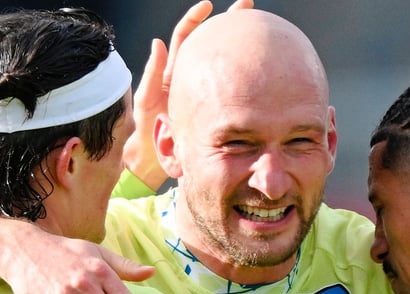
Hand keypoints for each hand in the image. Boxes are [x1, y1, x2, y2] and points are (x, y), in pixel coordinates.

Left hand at [124, 0, 253, 188]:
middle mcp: (191, 79)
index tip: (209, 5)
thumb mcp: (146, 101)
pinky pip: (232, 91)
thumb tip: (158, 42)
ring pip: (225, 64)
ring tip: (261, 32)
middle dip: (227, 21)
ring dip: (240, 46)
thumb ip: (152, 74)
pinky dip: (245, 78)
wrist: (155, 161)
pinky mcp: (215, 109)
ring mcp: (205, 94)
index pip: (186, 37)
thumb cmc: (146, 133)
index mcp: (174, 72)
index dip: (196, 19)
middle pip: (210, 42)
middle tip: (246, 6)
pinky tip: (263, 73)